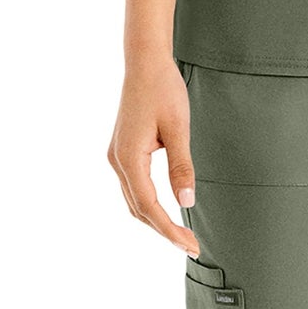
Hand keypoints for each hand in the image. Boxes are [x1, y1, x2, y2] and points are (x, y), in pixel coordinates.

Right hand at [107, 56, 201, 255]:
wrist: (145, 63)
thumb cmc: (164, 90)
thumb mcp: (178, 127)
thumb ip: (181, 166)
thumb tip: (187, 204)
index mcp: (129, 158)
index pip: (150, 206)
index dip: (169, 230)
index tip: (190, 245)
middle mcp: (117, 161)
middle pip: (139, 209)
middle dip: (164, 230)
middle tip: (191, 245)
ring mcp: (116, 156)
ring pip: (133, 200)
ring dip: (155, 218)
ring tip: (181, 232)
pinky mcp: (121, 150)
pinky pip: (133, 186)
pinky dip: (148, 202)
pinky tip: (165, 207)